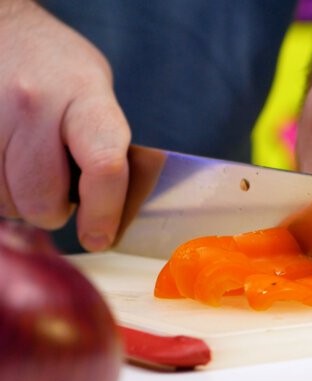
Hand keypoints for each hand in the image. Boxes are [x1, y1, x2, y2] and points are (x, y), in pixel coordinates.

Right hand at [0, 1, 129, 250]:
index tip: (100, 237)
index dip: (104, 213)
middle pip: (42, 199)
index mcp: (83, 96)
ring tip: (27, 166)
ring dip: (19, 199)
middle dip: (53, 209)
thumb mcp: (95, 94)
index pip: (103, 166)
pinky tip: (5, 163)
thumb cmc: (56, 69)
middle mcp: (33, 105)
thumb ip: (107, 147)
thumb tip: (116, 211)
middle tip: (58, 190)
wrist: (0, 29)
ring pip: (6, 202)